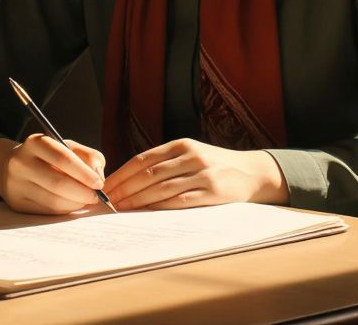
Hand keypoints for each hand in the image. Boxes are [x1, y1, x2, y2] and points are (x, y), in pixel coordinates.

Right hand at [0, 134, 107, 214]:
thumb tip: (99, 176)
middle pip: (58, 183)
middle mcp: (21, 162)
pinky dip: (65, 210)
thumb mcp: (68, 147)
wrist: (13, 167)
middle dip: (82, 193)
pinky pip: (47, 211)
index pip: (63, 159)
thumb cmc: (49, 157)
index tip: (99, 184)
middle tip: (95, 197)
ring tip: (84, 200)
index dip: (84, 173)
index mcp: (35, 143)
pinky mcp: (17, 203)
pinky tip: (71, 204)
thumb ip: (89, 157)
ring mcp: (16, 184)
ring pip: (53, 201)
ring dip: (75, 204)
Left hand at [102, 138, 286, 210]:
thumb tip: (129, 180)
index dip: (122, 174)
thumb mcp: (190, 155)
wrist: (251, 172)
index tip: (106, 187)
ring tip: (122, 209)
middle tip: (109, 202)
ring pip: (161, 188)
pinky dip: (160, 207)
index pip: (143, 160)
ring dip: (138, 200)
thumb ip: (165, 163)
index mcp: (181, 145)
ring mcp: (202, 173)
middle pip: (149, 174)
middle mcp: (190, 156)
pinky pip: (180, 200)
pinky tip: (147, 213)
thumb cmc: (214, 166)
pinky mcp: (212, 191)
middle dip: (125, 189)